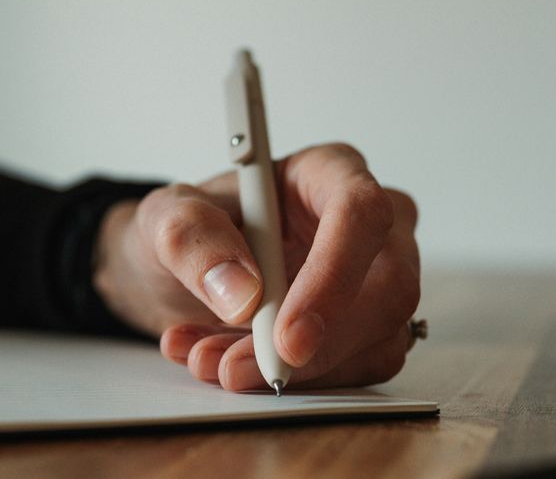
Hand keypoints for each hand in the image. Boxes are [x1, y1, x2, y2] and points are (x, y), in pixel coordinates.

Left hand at [93, 143, 419, 390]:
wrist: (181, 273)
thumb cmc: (189, 230)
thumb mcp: (165, 218)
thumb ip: (191, 240)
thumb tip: (242, 293)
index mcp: (329, 172)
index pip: (361, 214)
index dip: (333, 276)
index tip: (287, 334)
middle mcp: (369, 226)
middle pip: (389, 289)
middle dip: (317, 346)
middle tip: (238, 368)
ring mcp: (377, 282)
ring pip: (376, 343)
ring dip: (293, 371)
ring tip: (211, 359)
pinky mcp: (369, 333)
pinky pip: (356, 373)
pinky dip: (294, 383)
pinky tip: (228, 362)